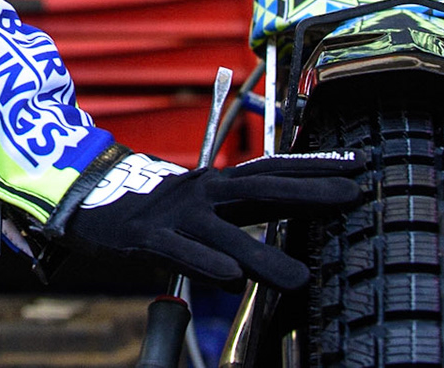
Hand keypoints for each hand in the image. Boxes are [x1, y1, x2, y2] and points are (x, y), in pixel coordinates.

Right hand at [62, 151, 365, 290]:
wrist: (82, 194)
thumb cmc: (152, 207)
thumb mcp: (200, 202)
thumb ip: (242, 212)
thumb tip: (295, 218)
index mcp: (219, 184)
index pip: (275, 170)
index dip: (317, 168)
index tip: (361, 166)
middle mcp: (203, 193)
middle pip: (261, 188)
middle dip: (308, 191)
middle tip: (353, 195)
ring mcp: (177, 215)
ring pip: (226, 233)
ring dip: (264, 255)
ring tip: (300, 278)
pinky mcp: (147, 238)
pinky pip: (181, 253)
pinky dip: (207, 264)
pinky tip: (231, 278)